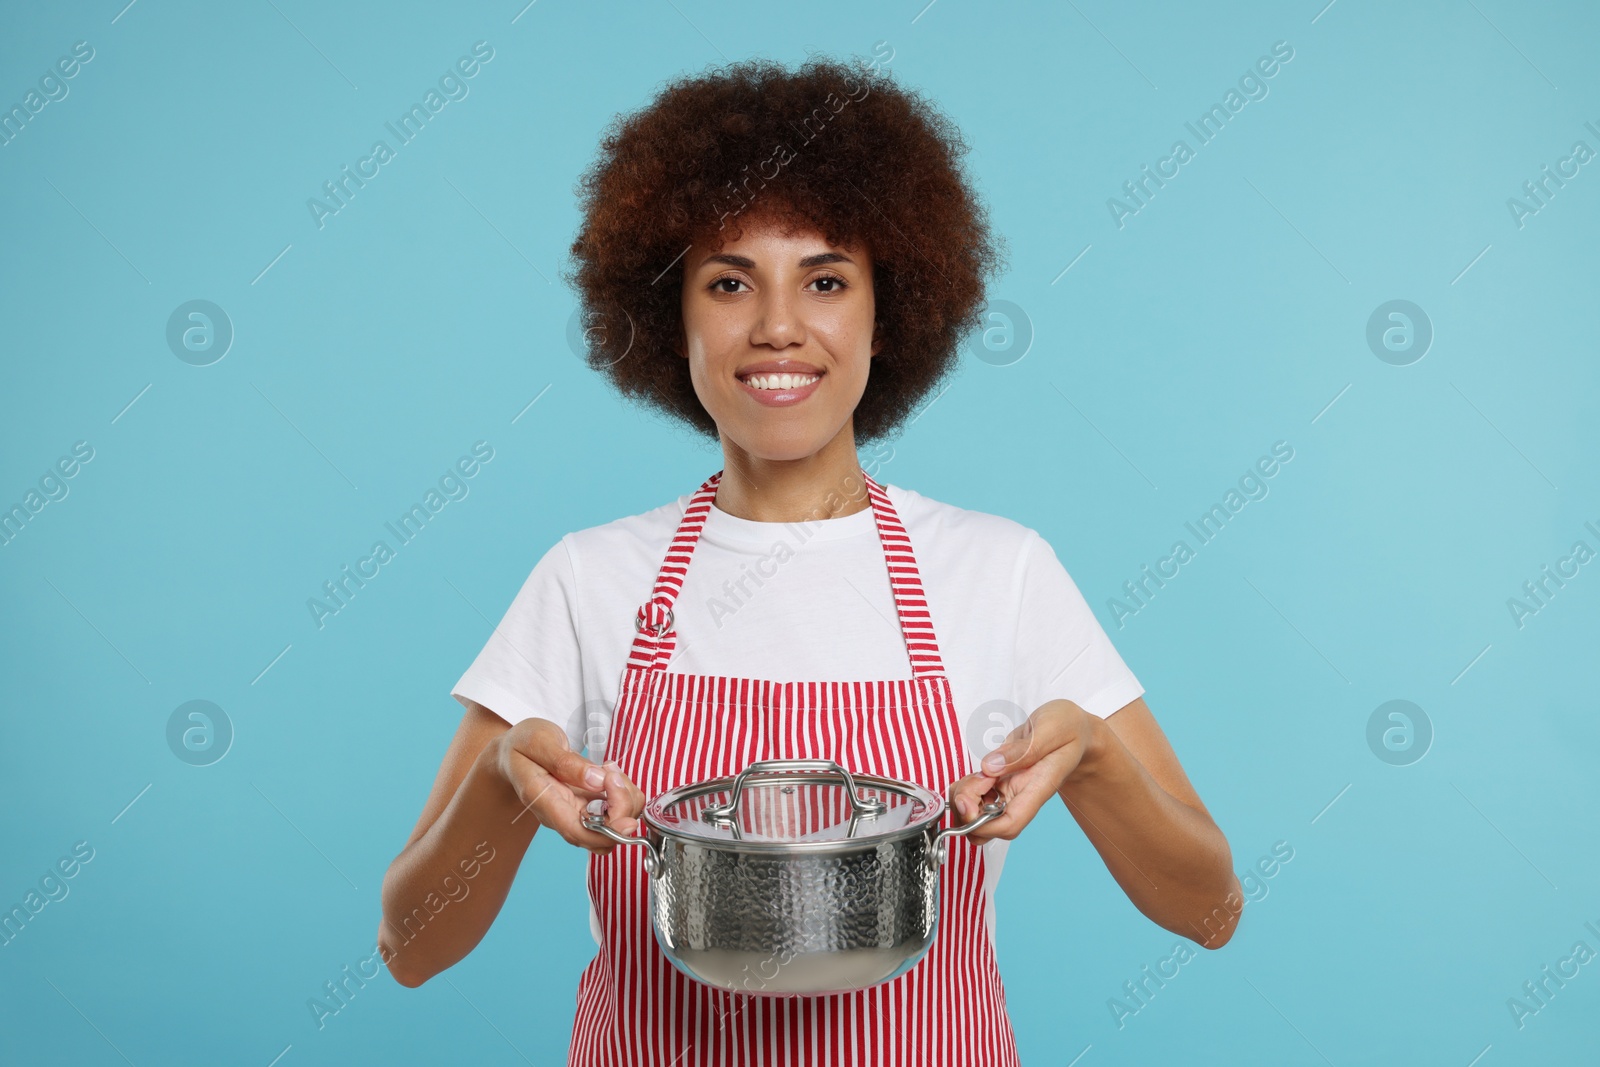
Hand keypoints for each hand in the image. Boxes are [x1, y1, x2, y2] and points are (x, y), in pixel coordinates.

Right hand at [492, 717, 644, 854]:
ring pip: (613, 823)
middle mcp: (562, 814)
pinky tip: (609, 773)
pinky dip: (623, 792)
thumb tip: (597, 780)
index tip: (628, 820)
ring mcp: (575, 812)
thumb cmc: (521, 747)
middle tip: (612, 772)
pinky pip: (615, 809)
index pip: (576, 832)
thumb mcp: (539, 742)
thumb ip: (565, 762)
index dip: (606, 834)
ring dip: (625, 797)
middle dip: (622, 807)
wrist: (513, 753)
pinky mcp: (587, 805)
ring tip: (609, 768)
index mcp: (544, 800)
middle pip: (601, 832)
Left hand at [947, 699, 1096, 843]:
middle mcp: (1020, 797)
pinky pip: (972, 797)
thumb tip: (990, 767)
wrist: (1074, 731)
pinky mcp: (998, 783)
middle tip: (973, 780)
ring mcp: (1007, 792)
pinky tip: (976, 772)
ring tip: (977, 774)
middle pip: (985, 826)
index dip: (982, 823)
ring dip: (963, 798)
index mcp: (1037, 789)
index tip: (970, 801)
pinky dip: (964, 787)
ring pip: (974, 815)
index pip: (1009, 825)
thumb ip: (1023, 749)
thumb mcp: (1052, 728)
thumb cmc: (1069, 730)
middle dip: (965, 810)